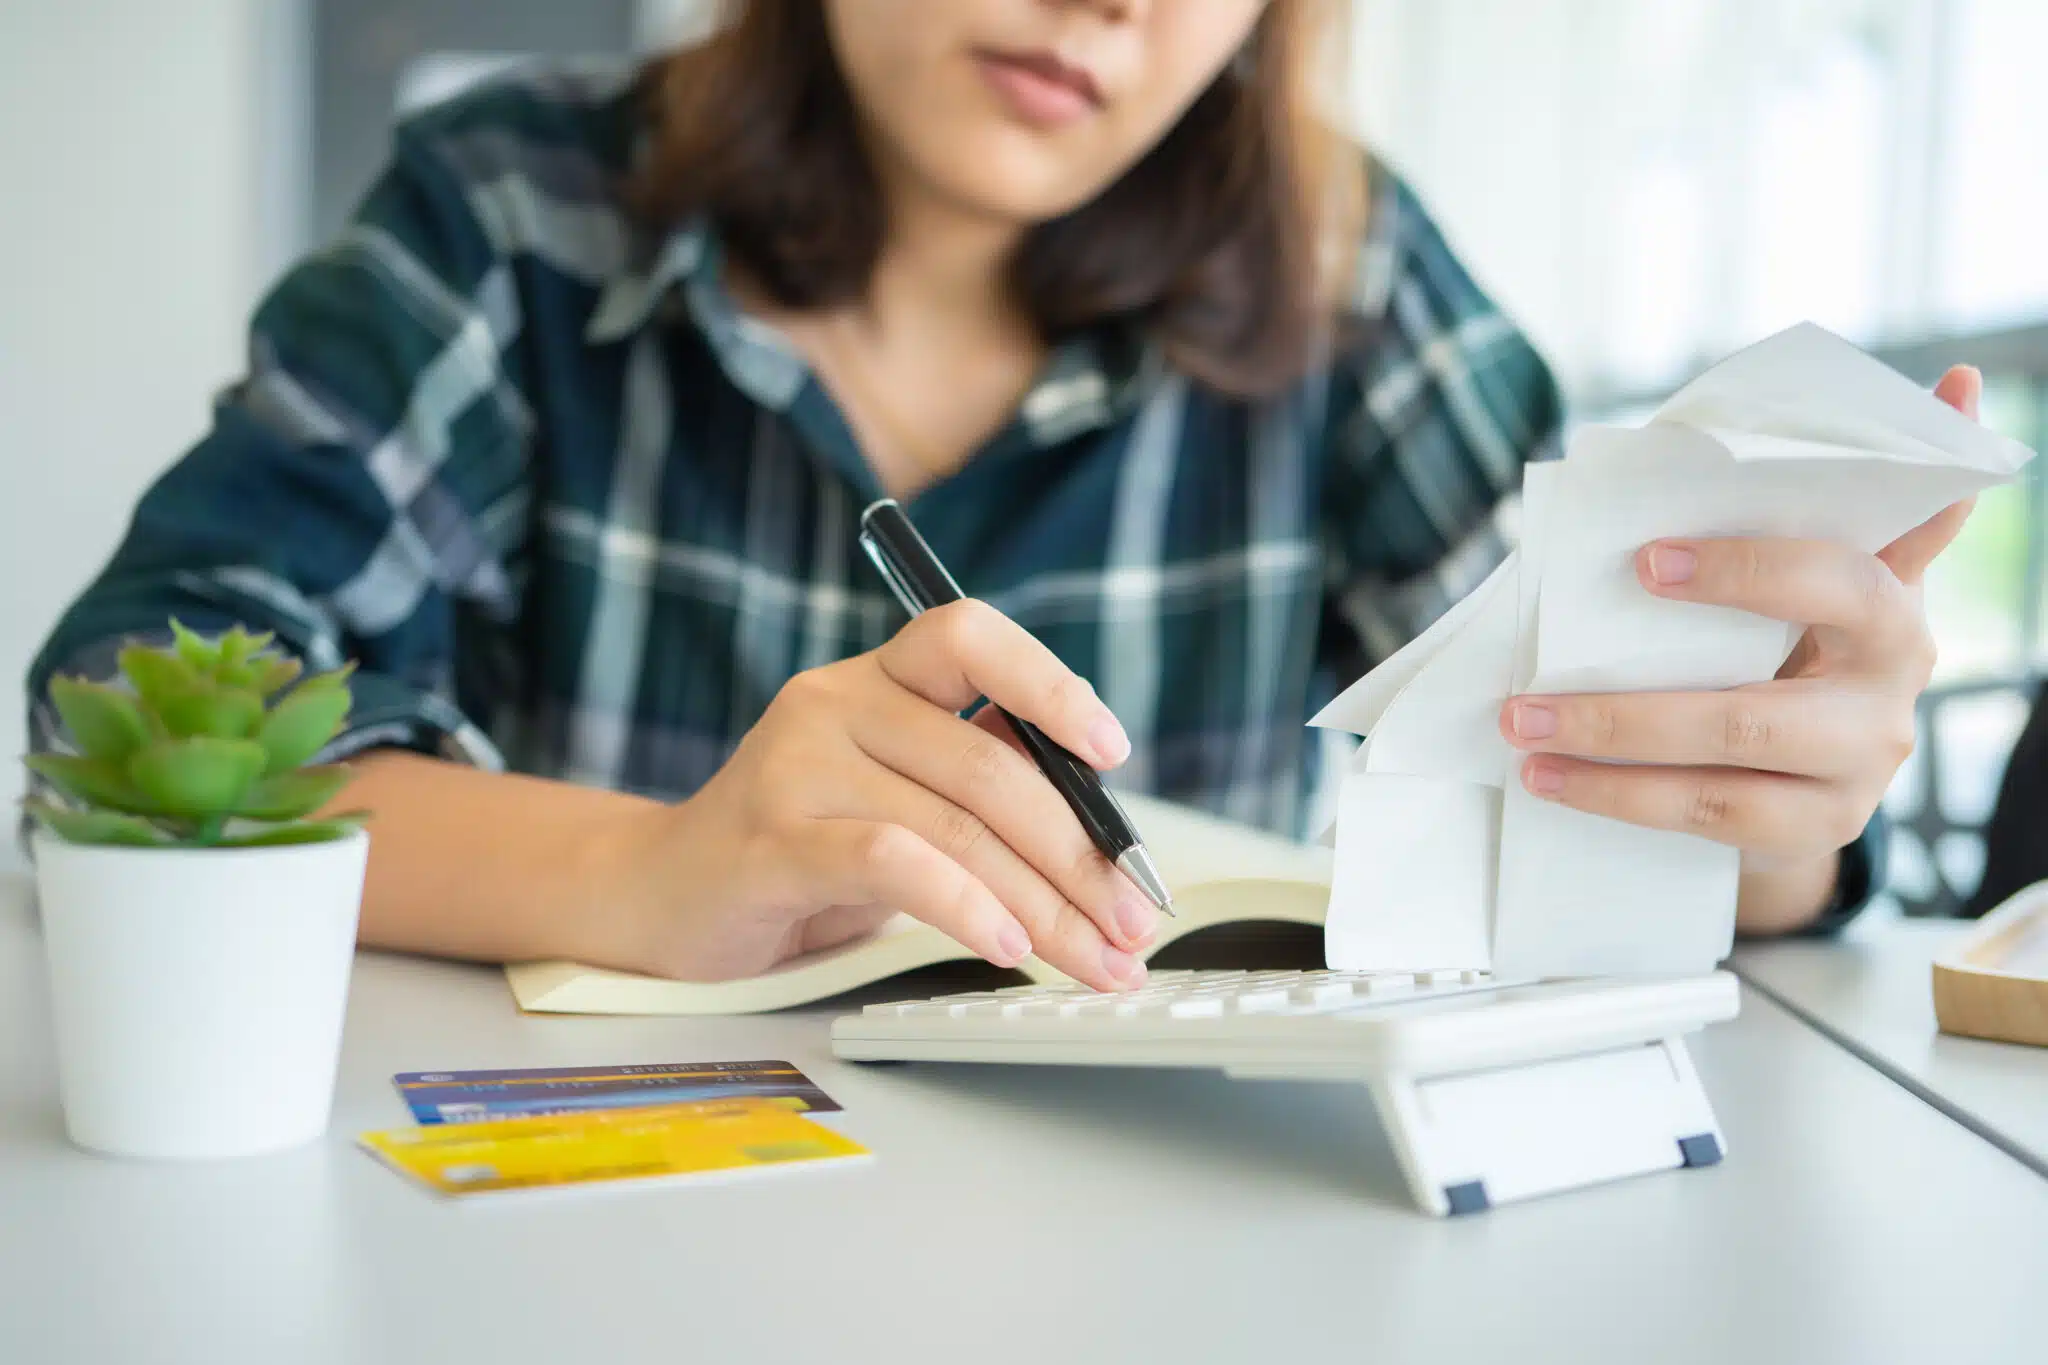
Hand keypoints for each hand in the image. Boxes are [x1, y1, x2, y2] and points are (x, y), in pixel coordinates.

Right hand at [604, 599, 1157, 988]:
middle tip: (1134, 918)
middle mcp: (834, 703)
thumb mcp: (895, 799)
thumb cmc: (799, 849)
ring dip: (1045, 902)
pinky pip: (893, 863)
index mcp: (876, 678)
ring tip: (1095, 956)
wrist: (661, 896)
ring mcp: (796, 768)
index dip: (1050, 683)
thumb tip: (1103, 834)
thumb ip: (977, 788)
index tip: (1113, 752)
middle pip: (990, 765)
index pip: (969, 636)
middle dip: (1082, 854)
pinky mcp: (770, 842)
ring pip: (956, 823)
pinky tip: (1007, 946)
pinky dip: (966, 907)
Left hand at [1499, 366, 1984, 933]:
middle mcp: (1891, 692)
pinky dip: (1621, 801)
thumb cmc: (1804, 625)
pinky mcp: (1819, 827)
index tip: (1647, 558)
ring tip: (1520, 737)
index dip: (1746, 571)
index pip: (1836, 579)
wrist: (1834, 742)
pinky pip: (1708, 820)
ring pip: (1719, 778)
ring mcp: (1859, 772)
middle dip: (1629, 712)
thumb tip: (1957, 380)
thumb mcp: (1827, 561)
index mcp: (1894, 606)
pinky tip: (1552, 780)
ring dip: (1607, 762)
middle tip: (1526, 695)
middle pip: (1754, 713)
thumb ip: (1840, 493)